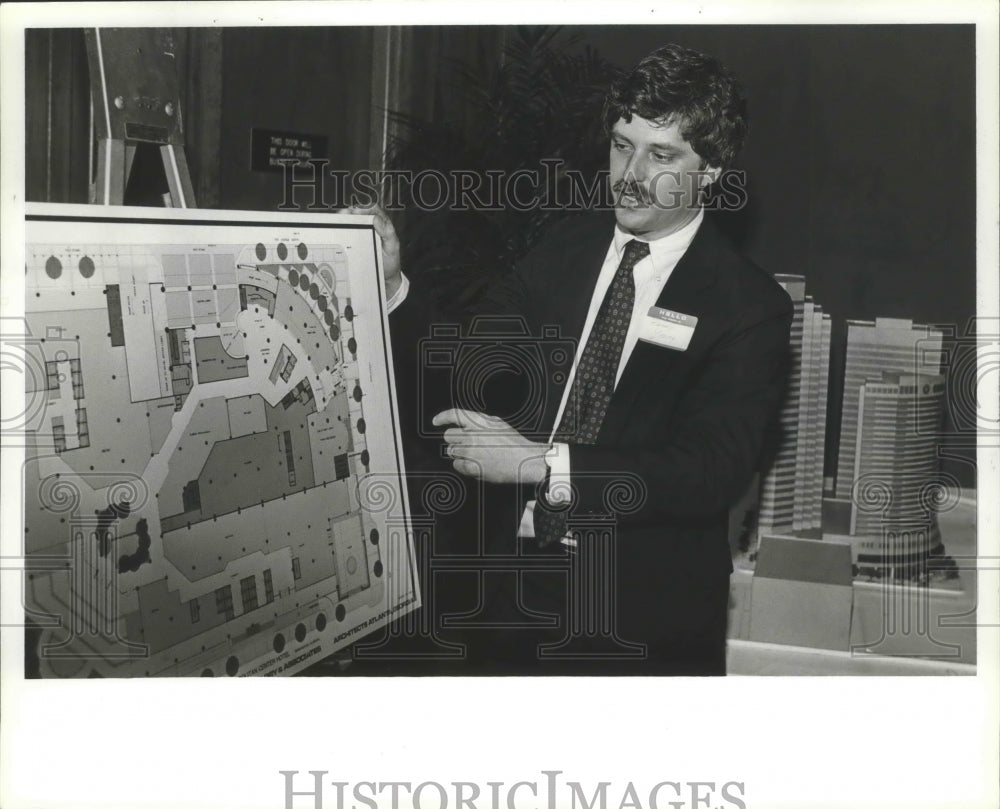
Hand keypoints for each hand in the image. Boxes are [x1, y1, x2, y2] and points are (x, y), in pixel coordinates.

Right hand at [338, 202, 401, 297]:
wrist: (385, 277)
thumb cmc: (390, 261)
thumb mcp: (392, 247)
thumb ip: (388, 233)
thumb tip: (377, 219)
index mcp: (382, 224)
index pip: (373, 210)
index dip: (365, 207)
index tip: (359, 211)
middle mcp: (370, 227)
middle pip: (358, 213)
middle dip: (350, 211)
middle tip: (346, 213)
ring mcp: (361, 234)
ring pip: (350, 222)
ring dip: (344, 219)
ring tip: (340, 219)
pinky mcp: (353, 242)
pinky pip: (346, 233)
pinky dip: (340, 229)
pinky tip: (335, 229)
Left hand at [432, 409, 549, 484]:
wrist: (524, 460)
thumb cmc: (514, 443)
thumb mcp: (498, 424)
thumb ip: (481, 421)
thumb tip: (467, 423)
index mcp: (480, 422)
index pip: (454, 415)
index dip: (442, 417)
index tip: (436, 422)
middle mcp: (473, 435)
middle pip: (449, 436)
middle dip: (454, 439)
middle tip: (464, 444)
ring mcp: (471, 452)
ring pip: (451, 451)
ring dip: (458, 453)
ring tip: (473, 455)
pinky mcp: (472, 467)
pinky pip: (457, 465)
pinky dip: (463, 465)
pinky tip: (474, 464)